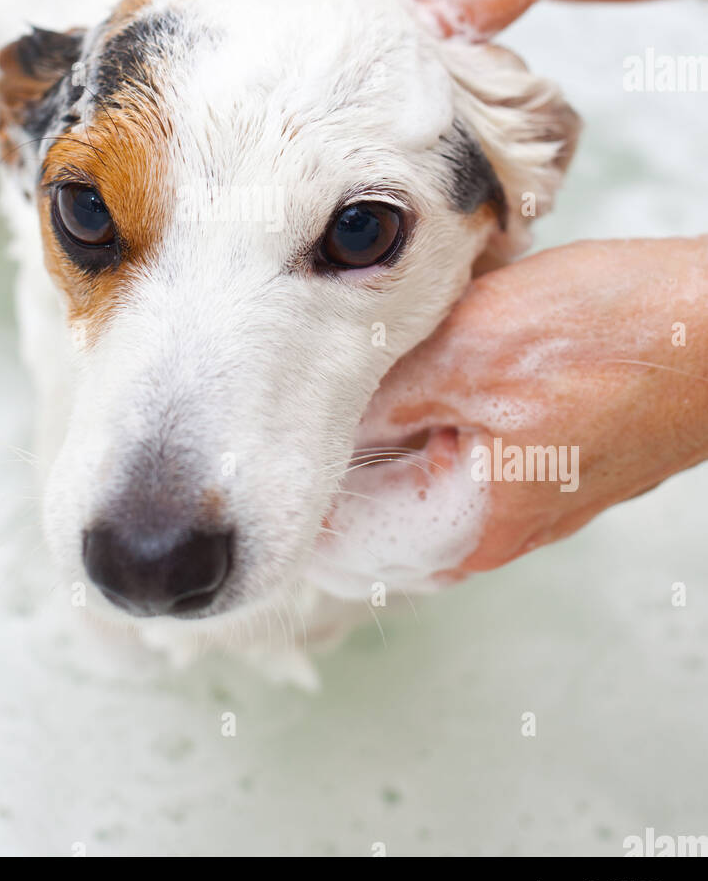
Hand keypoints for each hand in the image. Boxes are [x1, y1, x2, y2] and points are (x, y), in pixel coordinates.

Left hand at [327, 239, 707, 585]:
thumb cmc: (619, 337)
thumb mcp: (471, 349)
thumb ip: (380, 400)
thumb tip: (307, 423)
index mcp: (464, 526)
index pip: (335, 543)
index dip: (290, 483)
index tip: (260, 433)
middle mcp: (486, 535)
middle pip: (365, 517)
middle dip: (331, 455)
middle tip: (299, 386)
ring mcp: (515, 506)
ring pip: (404, 483)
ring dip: (378, 434)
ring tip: (366, 370)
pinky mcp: (535, 472)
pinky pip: (449, 459)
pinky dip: (424, 419)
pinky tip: (425, 365)